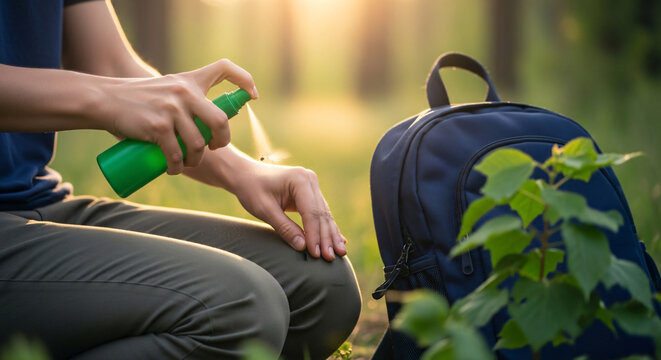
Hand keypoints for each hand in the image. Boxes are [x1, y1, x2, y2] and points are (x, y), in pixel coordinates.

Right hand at [98, 59, 257, 174]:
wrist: (106, 100)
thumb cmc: (139, 100)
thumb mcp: (168, 89)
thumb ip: (187, 101)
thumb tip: (208, 128)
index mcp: (190, 80)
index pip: (225, 68)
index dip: (244, 80)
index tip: (252, 96)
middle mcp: (185, 92)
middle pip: (220, 121)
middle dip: (221, 140)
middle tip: (213, 148)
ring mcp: (172, 109)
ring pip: (198, 143)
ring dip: (196, 159)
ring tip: (187, 163)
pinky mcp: (158, 127)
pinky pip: (177, 154)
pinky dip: (177, 167)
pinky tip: (175, 169)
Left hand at [229, 161, 347, 260]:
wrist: (246, 174)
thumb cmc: (252, 189)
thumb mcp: (264, 210)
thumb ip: (284, 227)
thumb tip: (302, 246)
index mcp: (299, 180)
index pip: (311, 212)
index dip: (314, 235)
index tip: (316, 254)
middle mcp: (310, 180)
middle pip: (321, 214)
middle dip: (326, 237)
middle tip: (330, 258)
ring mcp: (312, 185)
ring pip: (324, 214)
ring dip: (330, 235)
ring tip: (338, 253)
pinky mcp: (310, 192)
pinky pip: (320, 213)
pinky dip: (327, 228)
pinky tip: (339, 241)